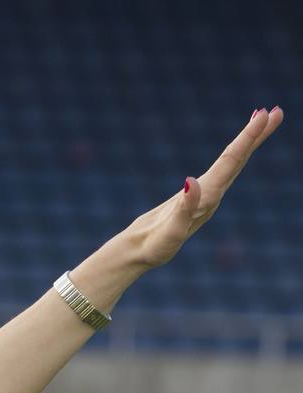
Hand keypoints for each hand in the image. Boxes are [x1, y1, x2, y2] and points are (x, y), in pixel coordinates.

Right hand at [124, 106, 282, 268]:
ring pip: (231, 163)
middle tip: (276, 112)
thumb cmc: (154, 247)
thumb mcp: (170, 231)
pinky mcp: (194, 197)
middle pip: (239, 160)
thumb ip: (183, 209)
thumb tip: (191, 181)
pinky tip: (232, 152)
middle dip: (257, 136)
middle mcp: (212, 195)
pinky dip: (230, 156)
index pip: (231, 162)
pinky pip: (218, 170)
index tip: (264, 115)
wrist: (140, 255)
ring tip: (260, 121)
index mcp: (208, 198)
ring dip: (247, 143)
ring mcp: (204, 196)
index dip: (248, 138)